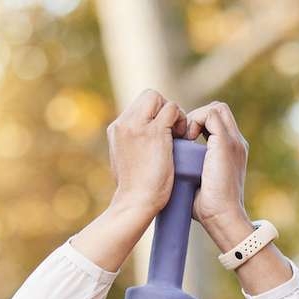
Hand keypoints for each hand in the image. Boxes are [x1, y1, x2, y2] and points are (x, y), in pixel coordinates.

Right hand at [106, 89, 185, 222]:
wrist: (135, 203)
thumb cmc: (134, 190)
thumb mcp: (124, 160)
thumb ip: (130, 145)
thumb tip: (140, 142)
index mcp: (116, 129)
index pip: (139, 105)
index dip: (155, 113)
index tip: (163, 132)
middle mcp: (124, 123)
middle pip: (149, 96)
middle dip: (165, 109)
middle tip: (173, 131)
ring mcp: (138, 126)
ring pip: (160, 99)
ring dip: (174, 114)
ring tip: (178, 136)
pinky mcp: (154, 132)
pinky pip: (172, 109)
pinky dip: (181, 119)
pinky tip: (183, 137)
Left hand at [184, 101, 252, 251]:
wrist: (222, 217)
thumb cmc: (207, 208)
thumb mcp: (199, 182)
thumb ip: (191, 169)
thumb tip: (170, 167)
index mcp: (231, 150)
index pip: (217, 122)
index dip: (198, 123)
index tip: (182, 140)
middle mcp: (236, 142)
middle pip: (218, 110)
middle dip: (197, 117)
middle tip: (182, 135)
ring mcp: (234, 141)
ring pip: (216, 108)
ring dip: (196, 117)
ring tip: (185, 137)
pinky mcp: (226, 143)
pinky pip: (212, 114)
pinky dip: (196, 120)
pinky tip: (187, 138)